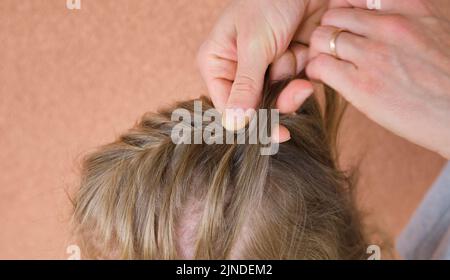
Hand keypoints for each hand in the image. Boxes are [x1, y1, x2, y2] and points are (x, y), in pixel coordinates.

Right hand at [197, 0, 328, 139]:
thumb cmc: (269, 1)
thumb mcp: (253, 44)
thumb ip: (245, 86)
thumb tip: (233, 124)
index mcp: (217, 63)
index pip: (228, 106)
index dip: (252, 122)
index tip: (278, 132)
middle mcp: (238, 70)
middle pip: (255, 107)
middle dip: (279, 98)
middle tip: (298, 89)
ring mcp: (264, 69)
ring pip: (279, 97)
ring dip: (293, 80)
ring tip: (299, 56)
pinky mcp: (288, 65)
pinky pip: (297, 85)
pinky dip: (305, 71)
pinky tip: (306, 52)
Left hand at [306, 0, 449, 157]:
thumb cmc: (449, 78)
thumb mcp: (435, 30)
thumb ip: (405, 20)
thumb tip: (373, 22)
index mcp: (411, 7)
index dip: (344, 11)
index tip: (347, 27)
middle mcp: (390, 25)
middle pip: (333, 14)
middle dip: (328, 31)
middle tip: (333, 49)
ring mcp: (374, 54)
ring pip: (321, 37)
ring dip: (318, 51)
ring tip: (327, 64)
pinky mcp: (361, 85)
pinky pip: (319, 65)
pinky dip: (315, 70)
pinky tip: (324, 78)